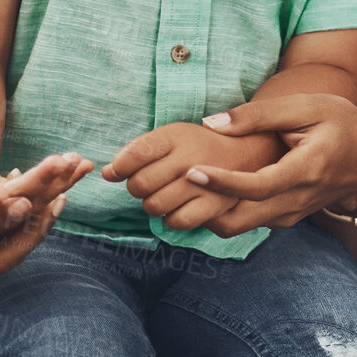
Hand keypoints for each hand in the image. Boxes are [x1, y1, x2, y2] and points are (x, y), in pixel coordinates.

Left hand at [103, 121, 280, 231]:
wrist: (250, 151)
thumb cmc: (201, 145)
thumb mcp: (172, 136)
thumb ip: (137, 151)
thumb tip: (106, 174)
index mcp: (177, 134)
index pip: (133, 155)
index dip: (119, 167)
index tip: (120, 171)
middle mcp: (191, 157)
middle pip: (139, 184)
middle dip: (137, 187)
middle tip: (151, 182)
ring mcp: (204, 183)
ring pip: (154, 206)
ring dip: (153, 204)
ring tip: (165, 194)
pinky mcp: (215, 205)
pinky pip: (176, 222)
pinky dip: (171, 219)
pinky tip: (178, 207)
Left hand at [181, 94, 356, 236]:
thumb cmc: (341, 123)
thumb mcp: (307, 107)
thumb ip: (260, 114)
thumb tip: (211, 122)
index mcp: (306, 169)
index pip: (257, 187)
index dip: (223, 182)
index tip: (192, 171)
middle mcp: (297, 200)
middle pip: (239, 221)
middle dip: (201, 210)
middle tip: (172, 186)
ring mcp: (291, 214)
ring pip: (238, 227)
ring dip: (208, 213)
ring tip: (181, 188)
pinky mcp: (285, 218)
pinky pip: (247, 222)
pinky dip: (223, 211)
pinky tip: (207, 189)